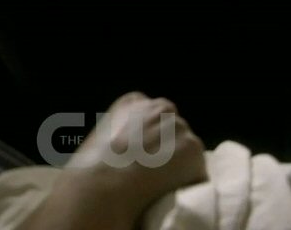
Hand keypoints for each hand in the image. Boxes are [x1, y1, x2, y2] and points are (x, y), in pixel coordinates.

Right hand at [67, 92, 207, 214]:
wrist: (104, 182)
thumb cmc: (92, 166)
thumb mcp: (101, 136)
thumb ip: (123, 132)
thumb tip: (133, 148)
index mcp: (133, 101)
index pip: (154, 114)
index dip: (150, 136)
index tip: (143, 153)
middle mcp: (159, 107)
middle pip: (173, 128)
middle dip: (167, 147)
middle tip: (153, 169)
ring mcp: (178, 126)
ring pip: (187, 149)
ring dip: (179, 164)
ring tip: (159, 182)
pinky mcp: (193, 148)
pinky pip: (198, 171)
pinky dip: (189, 182)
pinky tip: (169, 189)